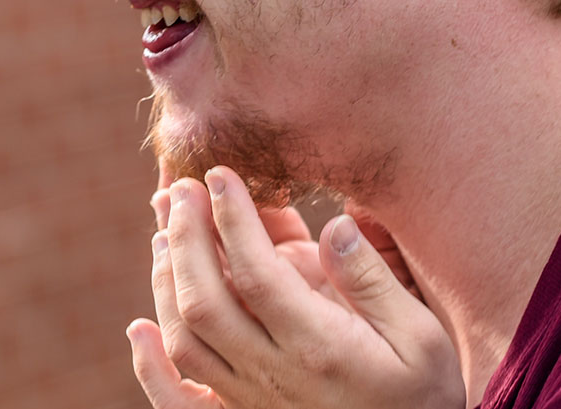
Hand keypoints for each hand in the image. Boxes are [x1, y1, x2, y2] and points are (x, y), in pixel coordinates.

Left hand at [128, 167, 463, 408]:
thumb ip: (373, 280)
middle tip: (180, 189)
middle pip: (204, 302)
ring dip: (165, 280)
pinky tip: (137, 330)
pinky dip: (150, 369)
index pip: (256, 273)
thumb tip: (335, 224)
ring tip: (164, 229)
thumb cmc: (421, 394)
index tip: (219, 175)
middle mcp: (274, 376)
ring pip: (184, 339)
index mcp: (320, 347)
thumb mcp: (423, 337)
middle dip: (185, 237)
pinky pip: (181, 403)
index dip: (231, 218)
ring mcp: (250, 401)